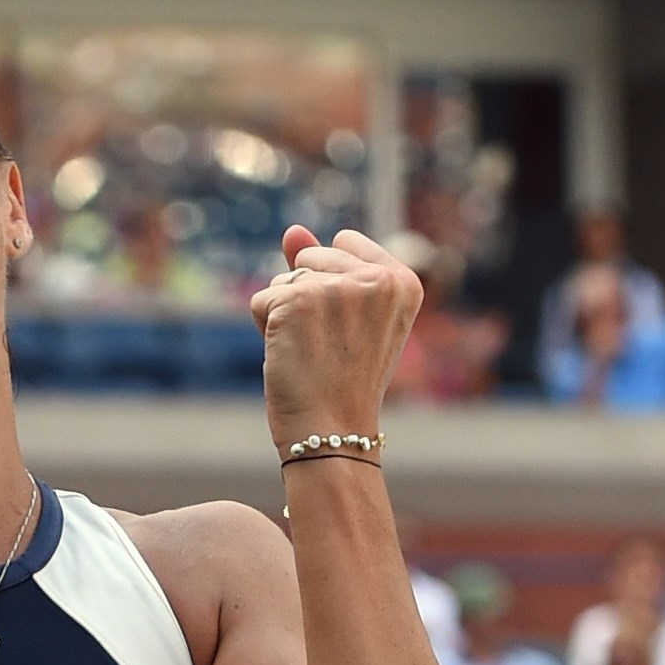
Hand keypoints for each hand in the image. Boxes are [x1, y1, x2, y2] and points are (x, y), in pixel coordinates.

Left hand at [248, 226, 424, 449]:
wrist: (333, 433)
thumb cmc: (342, 381)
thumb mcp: (348, 318)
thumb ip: (324, 267)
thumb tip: (292, 230)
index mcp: (404, 281)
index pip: (345, 243)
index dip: (332, 285)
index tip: (349, 329)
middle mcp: (378, 279)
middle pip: (310, 259)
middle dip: (306, 298)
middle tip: (329, 346)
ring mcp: (337, 288)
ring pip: (283, 280)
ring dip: (285, 315)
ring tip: (312, 353)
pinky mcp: (297, 301)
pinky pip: (261, 300)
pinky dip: (265, 328)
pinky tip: (291, 356)